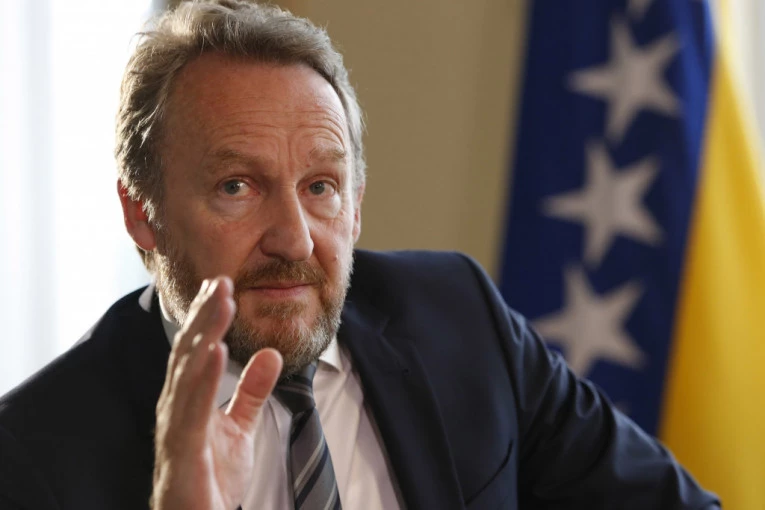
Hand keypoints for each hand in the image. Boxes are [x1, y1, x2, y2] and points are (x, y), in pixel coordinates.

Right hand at [151, 276, 282, 509]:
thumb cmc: (210, 481)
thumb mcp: (239, 428)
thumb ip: (251, 392)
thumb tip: (270, 355)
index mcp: (188, 400)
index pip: (196, 349)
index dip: (207, 316)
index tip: (222, 284)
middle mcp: (176, 408)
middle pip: (189, 352)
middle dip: (204, 315)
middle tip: (220, 280)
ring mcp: (175, 429)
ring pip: (187, 372)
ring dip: (203, 334)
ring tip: (218, 303)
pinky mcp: (182, 451)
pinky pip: (191, 409)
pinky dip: (201, 377)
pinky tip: (213, 351)